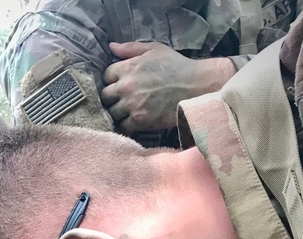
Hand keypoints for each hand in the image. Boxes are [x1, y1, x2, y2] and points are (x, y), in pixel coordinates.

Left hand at [101, 42, 235, 132]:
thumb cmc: (177, 66)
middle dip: (112, 97)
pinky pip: (123, 126)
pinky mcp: (140, 120)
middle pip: (105, 96)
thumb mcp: (155, 49)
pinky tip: (133, 120)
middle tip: (122, 98)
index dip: (112, 79)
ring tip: (127, 110)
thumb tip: (111, 47)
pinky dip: (126, 124)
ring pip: (112, 112)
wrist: (196, 86)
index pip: (106, 76)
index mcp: (128, 68)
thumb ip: (131, 48)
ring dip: (118, 112)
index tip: (120, 83)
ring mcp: (132, 104)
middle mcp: (127, 86)